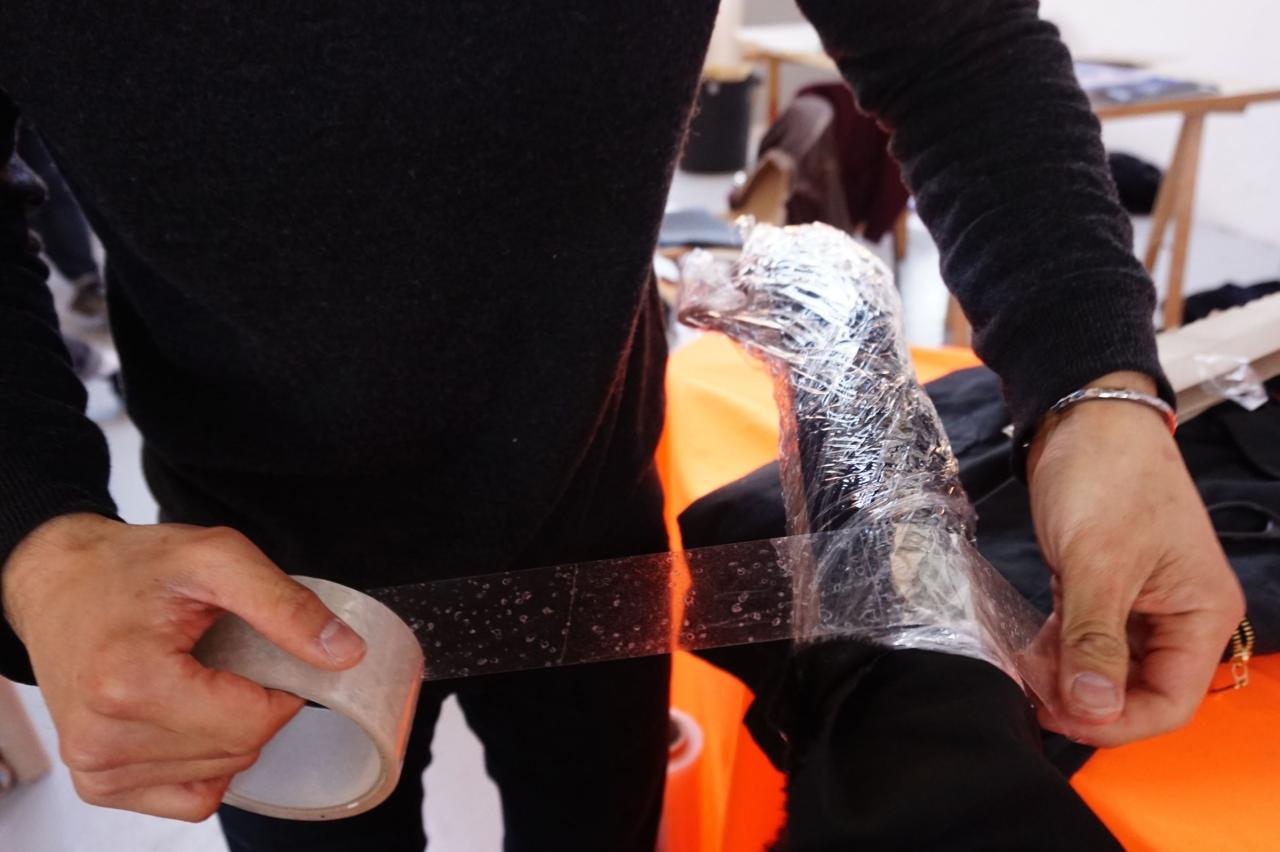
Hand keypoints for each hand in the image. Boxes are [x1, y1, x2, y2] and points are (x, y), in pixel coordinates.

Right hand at [2, 514, 365, 820]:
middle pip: (238, 751)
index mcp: (130, 682)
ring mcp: (97, 767)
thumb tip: (345, 654)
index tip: (262, 652)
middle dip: (254, 705)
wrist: (62, 582)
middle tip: (226, 659)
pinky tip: (188, 715)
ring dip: (228, 730)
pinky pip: (190, 798)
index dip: (280, 688)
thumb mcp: (216, 558)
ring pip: (219, 776)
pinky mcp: (98, 784)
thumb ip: (285, 605)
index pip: (253, 723)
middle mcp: (104, 737)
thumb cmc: (132, 568)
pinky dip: (206, 762)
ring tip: (196, 678)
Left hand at [1026, 372, 1243, 746]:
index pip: (1170, 701)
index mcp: (1200, 614)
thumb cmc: (1106, 478)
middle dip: (1083, 699)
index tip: (1059, 716)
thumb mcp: (1097, 563)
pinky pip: (1085, 639)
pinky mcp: (1105, 589)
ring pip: (1105, 667)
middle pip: (1136, 690)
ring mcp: (1141, 604)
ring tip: (1020, 669)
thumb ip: (1094, 640)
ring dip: (1064, 676)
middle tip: (1028, 691)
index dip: (1116, 721)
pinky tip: (1023, 651)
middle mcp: (1178, 616)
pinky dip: (1057, 650)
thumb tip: (1092, 710)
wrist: (1083, 417)